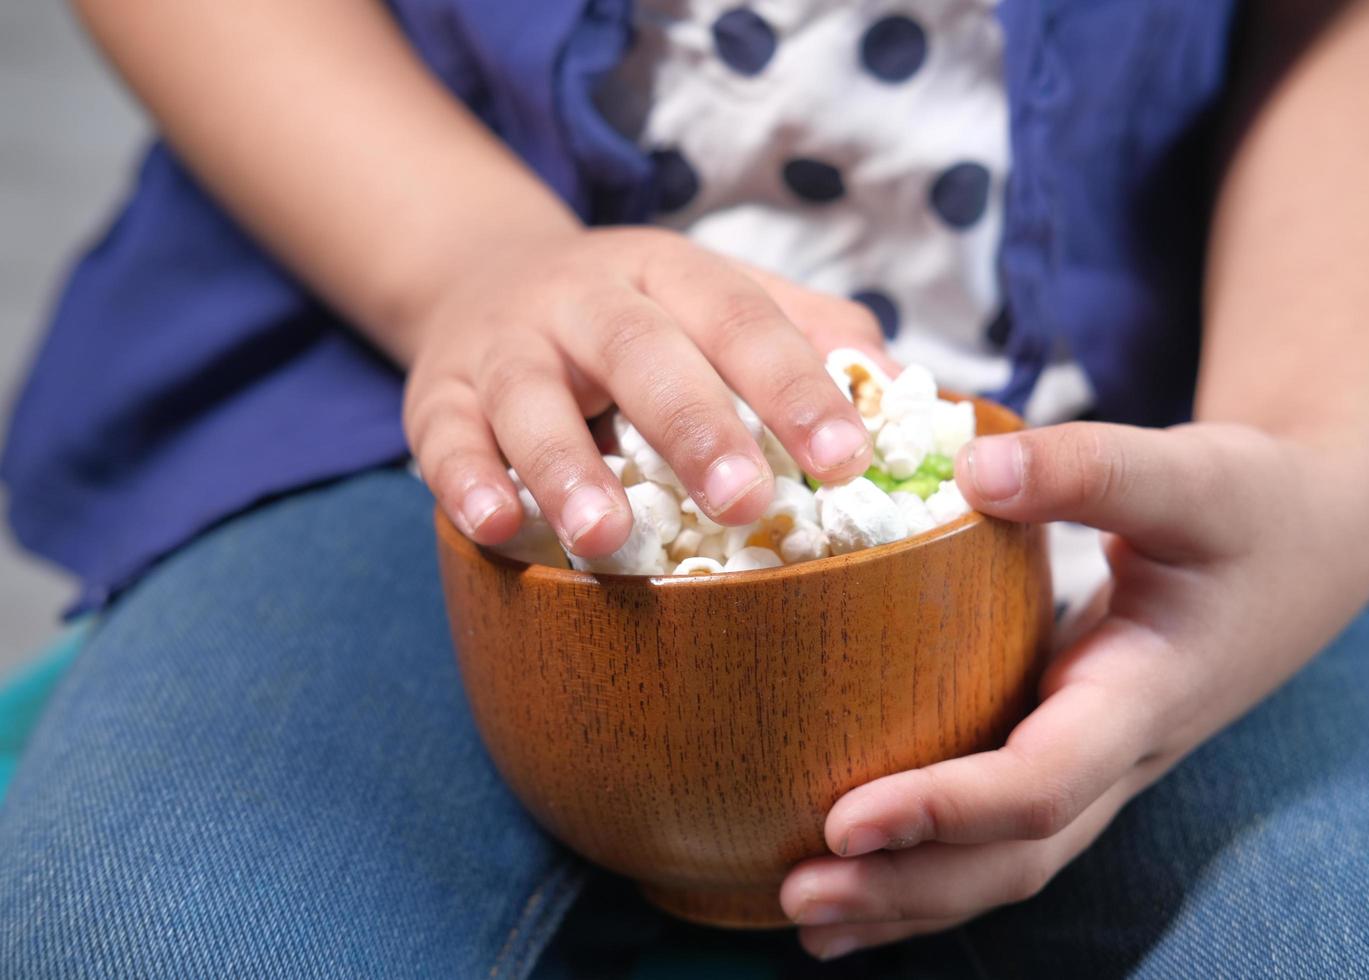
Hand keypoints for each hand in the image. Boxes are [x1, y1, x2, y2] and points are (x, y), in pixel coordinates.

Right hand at [403, 227, 887, 555]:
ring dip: (568, 468)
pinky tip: (498, 527)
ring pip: (532, 398)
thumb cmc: (638, 315)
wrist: (484, 274)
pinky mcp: (437, 393)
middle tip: (746, 499)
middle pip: (642, 351)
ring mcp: (505, 345)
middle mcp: (586, 298)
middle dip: (694, 426)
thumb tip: (905, 388)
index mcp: (671, 272)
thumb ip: (808, 331)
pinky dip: (466, 480)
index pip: (742, 319)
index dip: (794, 386)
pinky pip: (445, 436)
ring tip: (608, 538)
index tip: (847, 457)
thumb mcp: (718, 296)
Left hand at [780, 421, 1368, 958]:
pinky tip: (856, 886)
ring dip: (907, 899)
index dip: (946, 810)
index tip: (845, 821)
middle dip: (905, 888)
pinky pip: (998, 834)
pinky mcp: (1069, 752)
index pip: (1043, 783)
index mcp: (1144, 698)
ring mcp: (1096, 767)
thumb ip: (1090, 470)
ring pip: (1004, 864)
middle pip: (1011, 857)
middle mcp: (1117, 757)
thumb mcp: (1191, 474)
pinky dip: (927, 868)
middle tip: (794, 900)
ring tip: (803, 918)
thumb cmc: (1251, 508)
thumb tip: (974, 471)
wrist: (1308, 547)